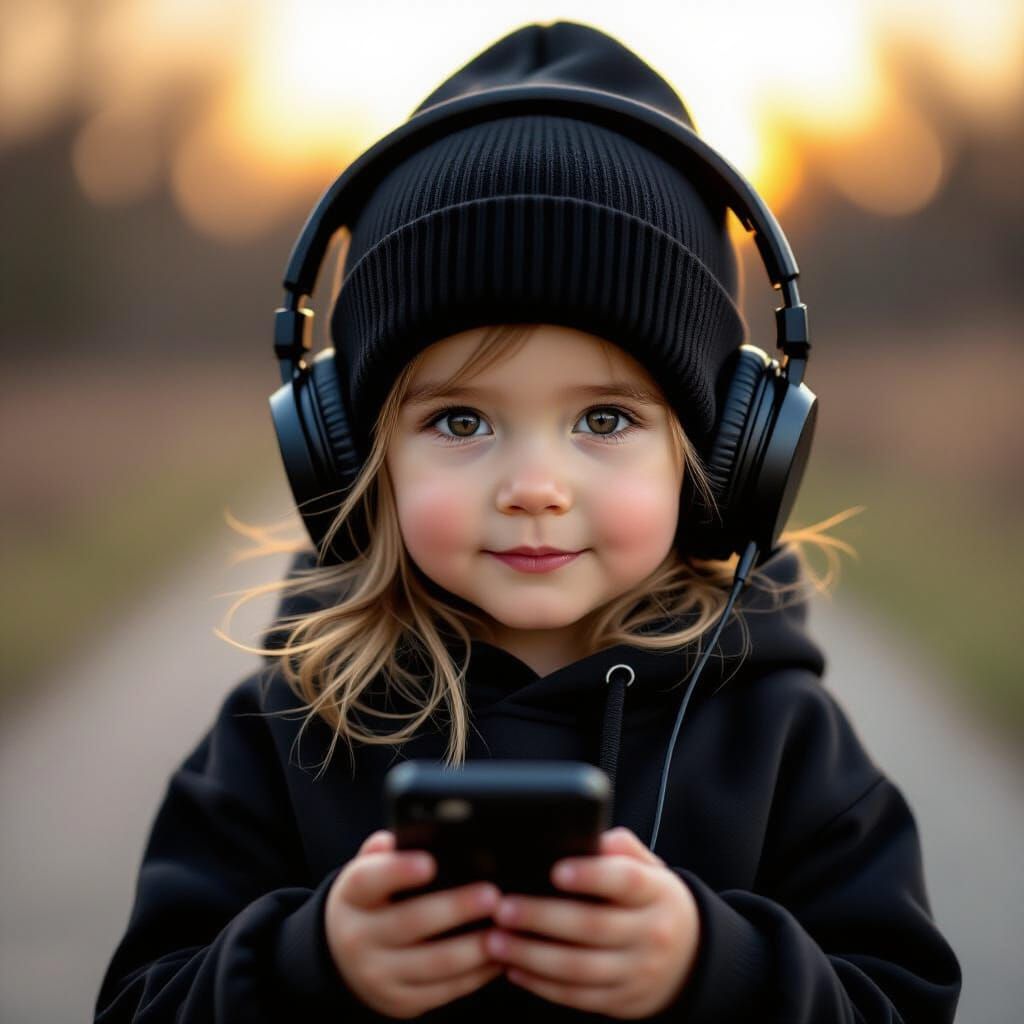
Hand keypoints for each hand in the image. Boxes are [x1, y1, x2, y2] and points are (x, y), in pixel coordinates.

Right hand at [324, 830, 503, 1018]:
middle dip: (456, 909)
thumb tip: (400, 835)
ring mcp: (378, 976)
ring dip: (475, 947)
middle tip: (493, 895)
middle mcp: (356, 939)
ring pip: (435, 963)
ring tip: (506, 928)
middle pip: (410, 922)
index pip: (367, 880)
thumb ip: (383, 853)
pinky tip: (500, 955)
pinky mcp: (401, 1002)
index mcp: (350, 897)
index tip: (430, 862)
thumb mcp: (367, 872)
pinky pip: (445, 990)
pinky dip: (477, 974)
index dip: (398, 871)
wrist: (346, 957)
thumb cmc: (372, 900)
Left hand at [482, 826, 700, 1018]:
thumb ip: (622, 849)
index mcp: (657, 894)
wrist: (690, 958)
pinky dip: (542, 985)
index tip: (555, 870)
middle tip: (503, 908)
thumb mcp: (651, 869)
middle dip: (543, 918)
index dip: (591, 876)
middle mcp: (651, 934)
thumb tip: (593, 836)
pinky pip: (577, 997)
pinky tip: (514, 968)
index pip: (627, 881)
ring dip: (532, 956)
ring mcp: (637, 972)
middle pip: (594, 927)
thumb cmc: (653, 901)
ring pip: (580, 969)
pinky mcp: (621, 1001)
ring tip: (496, 941)